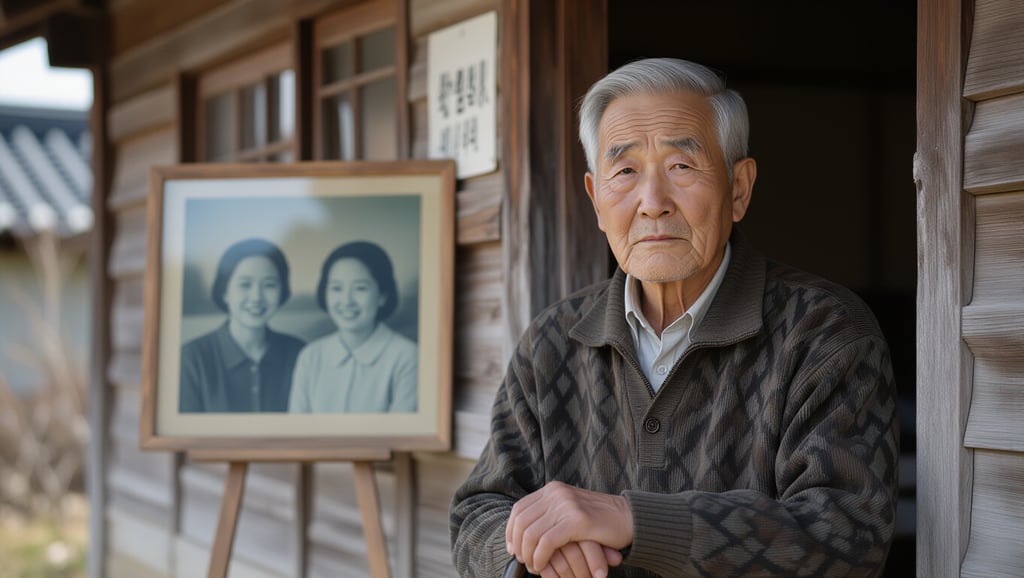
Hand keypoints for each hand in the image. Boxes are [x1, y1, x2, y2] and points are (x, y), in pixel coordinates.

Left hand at [506, 481, 632, 574]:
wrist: (628, 518)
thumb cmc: (599, 520)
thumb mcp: (570, 510)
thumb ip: (550, 514)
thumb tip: (523, 533)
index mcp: (552, 490)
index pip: (519, 509)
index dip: (511, 530)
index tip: (512, 547)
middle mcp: (556, 494)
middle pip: (521, 521)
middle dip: (517, 545)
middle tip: (522, 561)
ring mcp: (566, 505)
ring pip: (531, 533)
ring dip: (528, 554)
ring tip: (533, 566)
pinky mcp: (576, 521)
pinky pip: (547, 542)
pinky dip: (540, 557)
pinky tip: (542, 566)